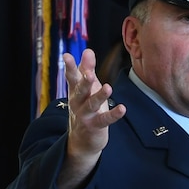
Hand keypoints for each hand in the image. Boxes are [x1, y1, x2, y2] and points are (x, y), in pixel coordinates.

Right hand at [56, 49, 125, 188]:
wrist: (82, 139)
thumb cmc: (85, 107)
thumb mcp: (86, 88)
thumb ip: (87, 69)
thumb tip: (88, 50)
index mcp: (75, 91)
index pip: (72, 77)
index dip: (70, 67)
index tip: (66, 56)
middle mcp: (78, 102)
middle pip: (80, 90)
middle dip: (85, 82)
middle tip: (90, 74)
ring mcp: (86, 115)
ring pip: (92, 104)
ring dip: (99, 96)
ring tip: (108, 88)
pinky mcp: (96, 126)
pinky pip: (105, 120)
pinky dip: (114, 114)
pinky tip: (122, 109)